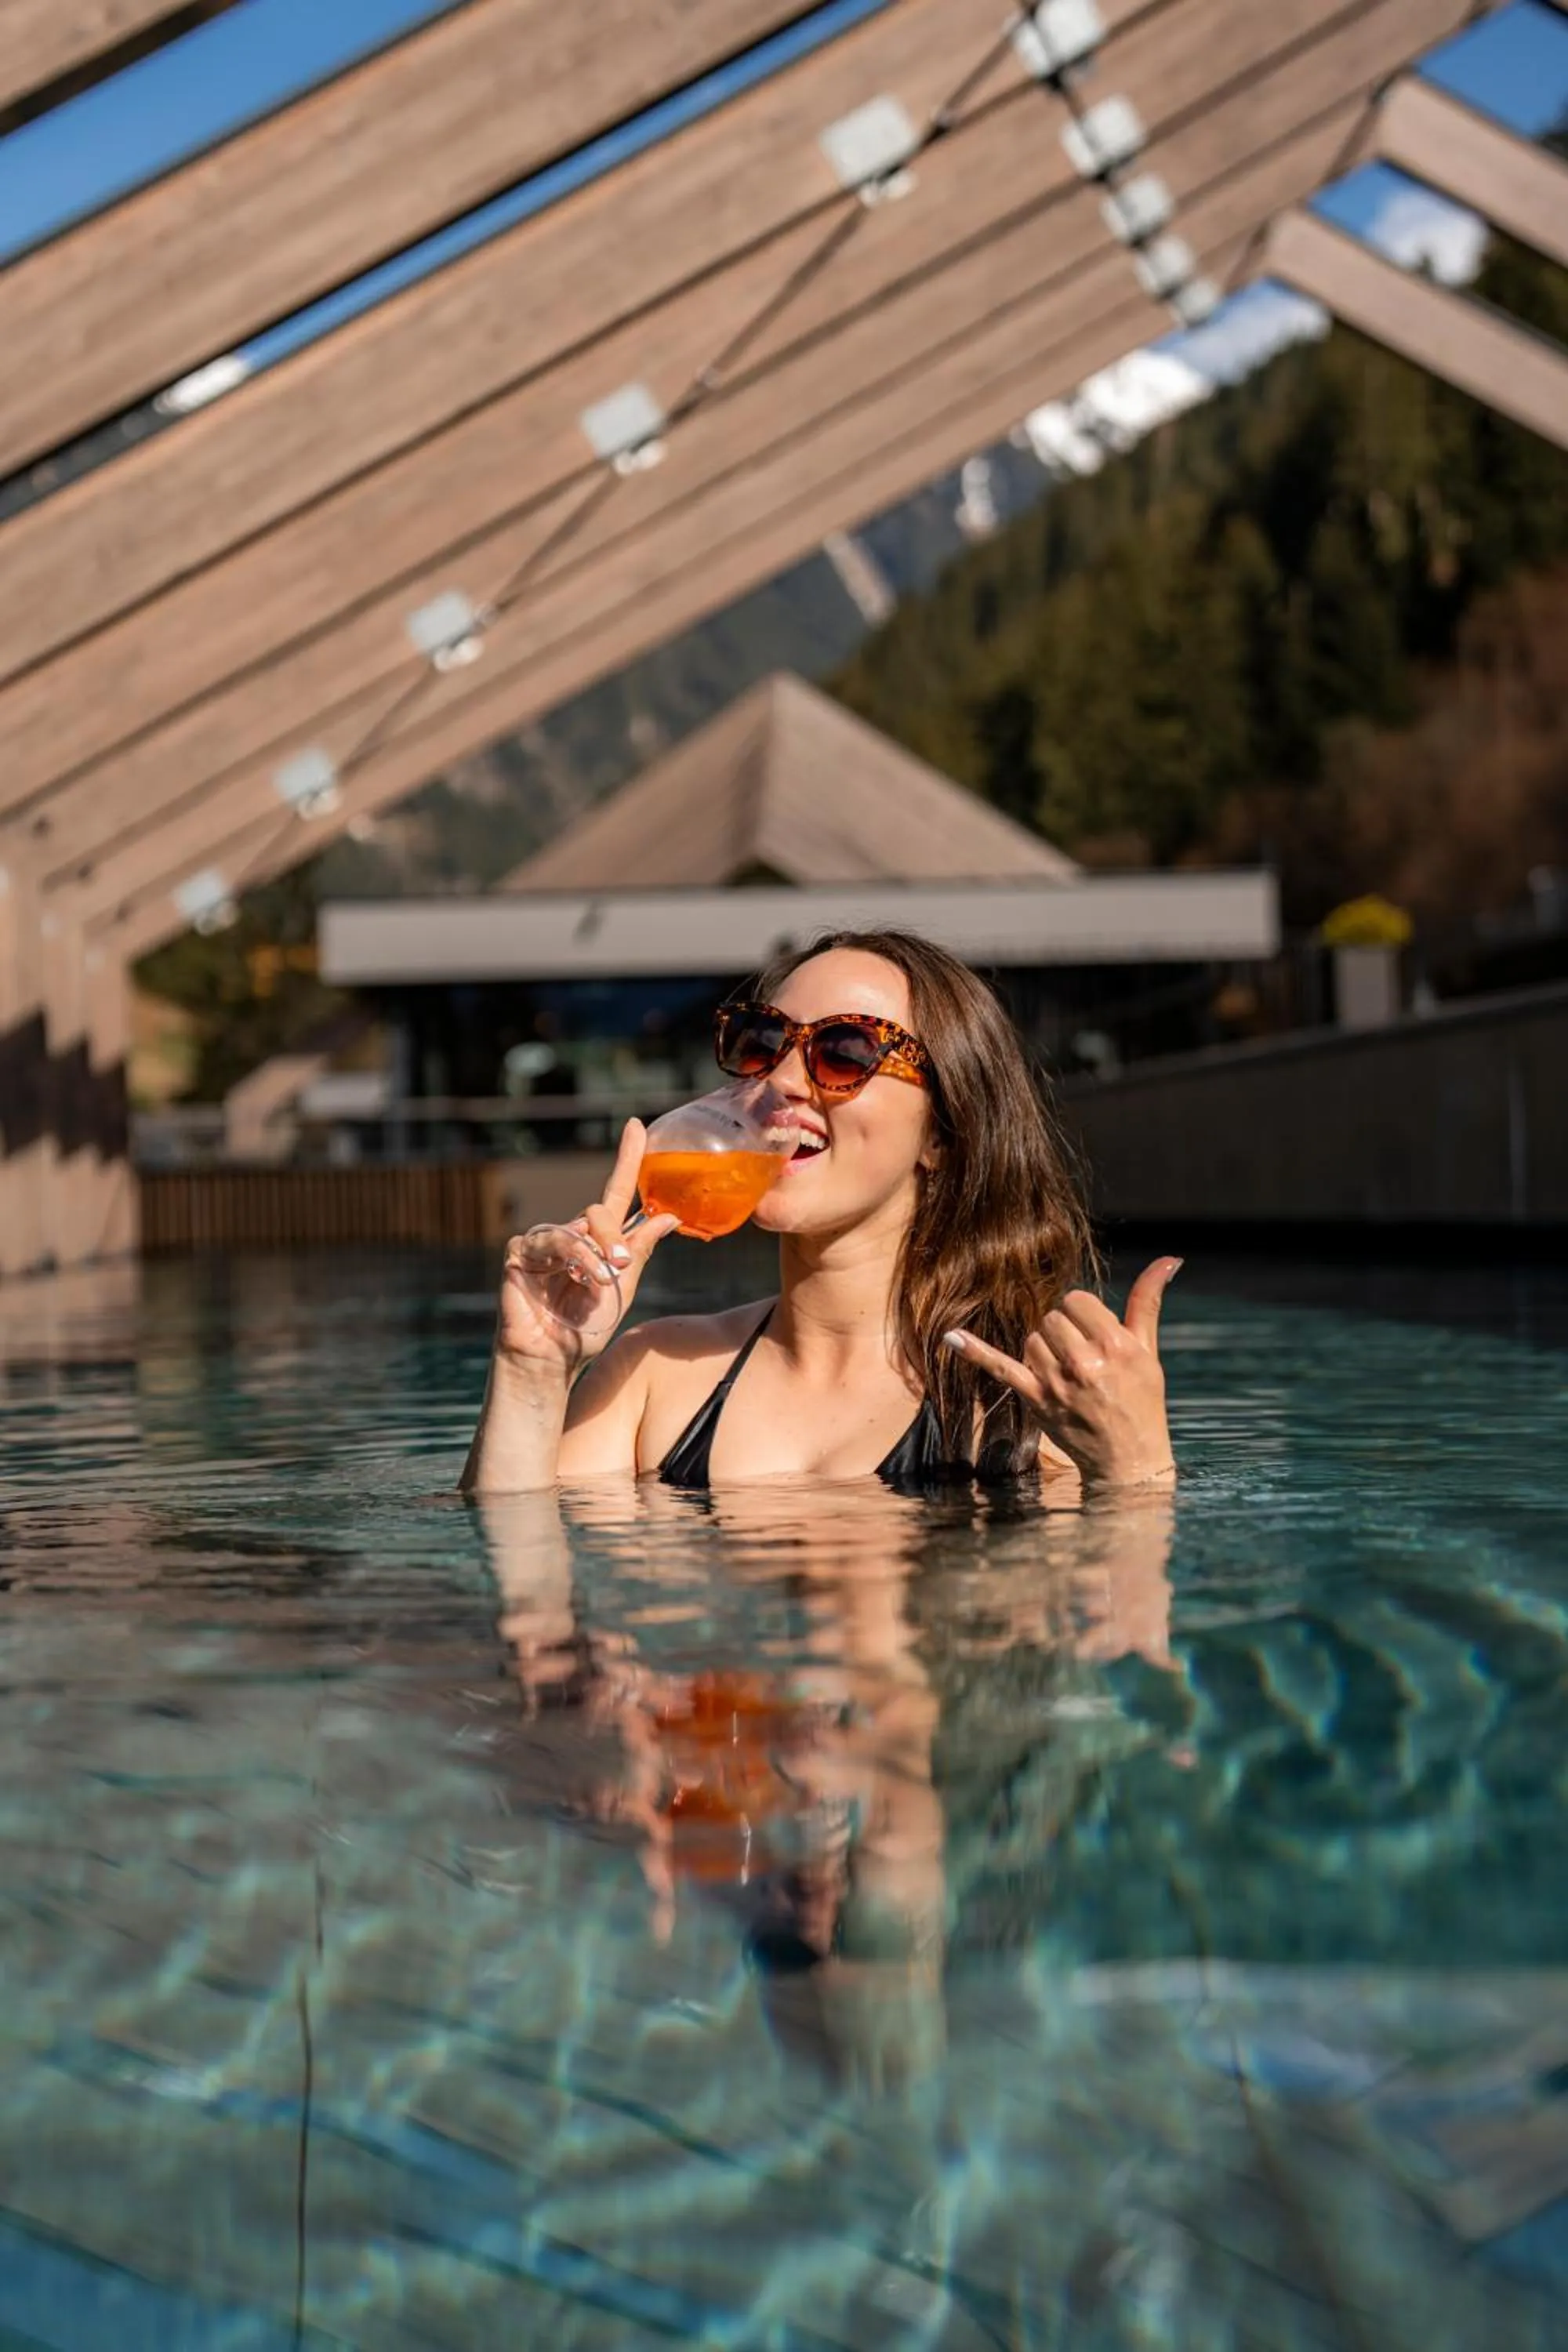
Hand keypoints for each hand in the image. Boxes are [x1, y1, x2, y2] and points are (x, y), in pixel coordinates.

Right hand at [496, 1119, 679, 1372]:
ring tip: (600, 1282)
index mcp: (599, 1240)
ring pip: (573, 1228)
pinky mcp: (519, 1255)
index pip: (616, 1192)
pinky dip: (565, 1259)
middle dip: (613, 1236)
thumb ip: (639, 1250)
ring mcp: (544, 1244)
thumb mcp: (623, 1288)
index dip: (627, 1158)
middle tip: (621, 1265)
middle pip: (598, 1211)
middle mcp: (572, 1235)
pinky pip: (545, 1242)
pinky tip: (573, 1280)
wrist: (552, 1360)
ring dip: (591, 1255)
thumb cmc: (585, 1328)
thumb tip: (669, 1216)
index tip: (636, 1125)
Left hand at [944, 1258, 1180, 1489]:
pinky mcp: (1035, 1400)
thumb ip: (1148, 1302)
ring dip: (1044, 1349)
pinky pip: (1000, 1368)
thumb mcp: (1148, 1351)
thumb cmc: (1142, 1401)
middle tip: (1083, 1357)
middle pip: (1051, 1317)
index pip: (1076, 1301)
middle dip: (1064, 1331)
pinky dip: (974, 1351)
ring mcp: (1056, 1383)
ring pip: (1031, 1338)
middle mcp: (1084, 1363)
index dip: (1083, 1314)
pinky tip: (950, 1335)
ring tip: (1067, 1372)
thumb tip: (1170, 1258)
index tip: (1094, 1334)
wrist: (1128, 1460)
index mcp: (1115, 1346)